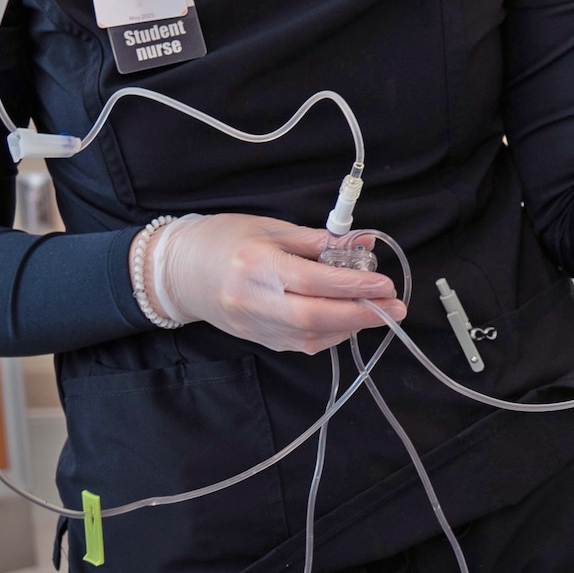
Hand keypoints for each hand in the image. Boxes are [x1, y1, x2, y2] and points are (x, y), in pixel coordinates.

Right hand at [156, 214, 406, 354]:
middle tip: (395, 308)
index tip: (385, 284)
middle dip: (361, 315)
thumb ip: (319, 241)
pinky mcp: (257, 340)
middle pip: (315, 318)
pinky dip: (330, 334)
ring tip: (376, 311)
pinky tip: (346, 320)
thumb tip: (364, 244)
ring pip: (311, 337)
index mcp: (256, 265)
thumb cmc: (224, 239)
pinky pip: (301, 343)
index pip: (313, 281)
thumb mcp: (271, 228)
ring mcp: (254, 326)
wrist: (178, 272)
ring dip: (350, 326)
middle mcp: (254, 301)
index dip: (354, 285)